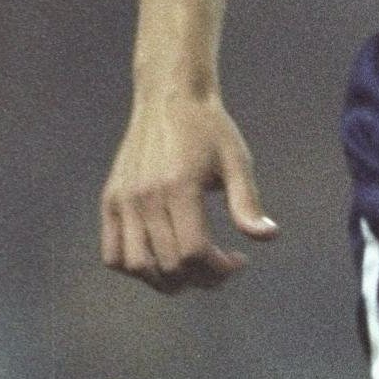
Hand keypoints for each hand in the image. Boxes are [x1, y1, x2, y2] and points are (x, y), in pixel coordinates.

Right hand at [99, 92, 277, 293]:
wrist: (169, 98)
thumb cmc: (209, 129)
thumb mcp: (237, 161)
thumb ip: (247, 203)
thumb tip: (267, 236)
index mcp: (179, 187)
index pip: (194, 252)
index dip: (219, 270)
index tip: (238, 261)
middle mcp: (145, 197)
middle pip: (169, 265)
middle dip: (201, 278)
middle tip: (221, 268)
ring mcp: (123, 200)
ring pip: (137, 266)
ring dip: (167, 280)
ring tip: (190, 270)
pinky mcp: (110, 200)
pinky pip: (112, 253)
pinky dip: (134, 267)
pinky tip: (160, 258)